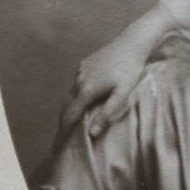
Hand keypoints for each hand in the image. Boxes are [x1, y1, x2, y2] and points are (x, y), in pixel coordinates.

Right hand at [52, 21, 156, 151]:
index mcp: (86, 90)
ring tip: (67, 125)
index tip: (56, 148)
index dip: (62, 133)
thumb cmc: (131, 68)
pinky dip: (74, 98)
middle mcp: (79, 80)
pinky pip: (75, 85)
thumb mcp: (123, 92)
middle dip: (61, 125)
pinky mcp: (85, 64)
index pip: (69, 117)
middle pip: (65, 107)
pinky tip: (78, 103)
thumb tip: (92, 133)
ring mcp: (80, 71)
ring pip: (70, 95)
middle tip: (58, 141)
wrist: (132, 42)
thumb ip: (108, 112)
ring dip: (67, 111)